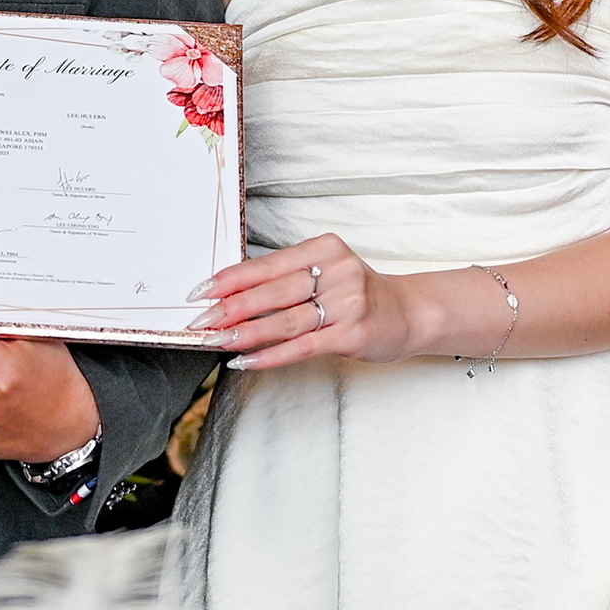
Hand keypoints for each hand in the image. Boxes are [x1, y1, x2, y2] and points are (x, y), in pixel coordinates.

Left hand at [201, 233, 431, 373]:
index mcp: (324, 249)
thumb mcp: (326, 271)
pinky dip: (270, 355)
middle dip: (231, 308)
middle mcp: (337, 272)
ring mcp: (347, 304)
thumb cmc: (356, 293)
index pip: (266, 264)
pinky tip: (246, 360)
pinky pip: (302, 346)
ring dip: (246, 333)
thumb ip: (286, 277)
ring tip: (217, 341)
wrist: (408, 313)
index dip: (230, 279)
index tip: (201, 291)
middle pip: (272, 292)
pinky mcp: (352, 334)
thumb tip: (229, 293)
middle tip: (200, 320)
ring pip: (284, 321)